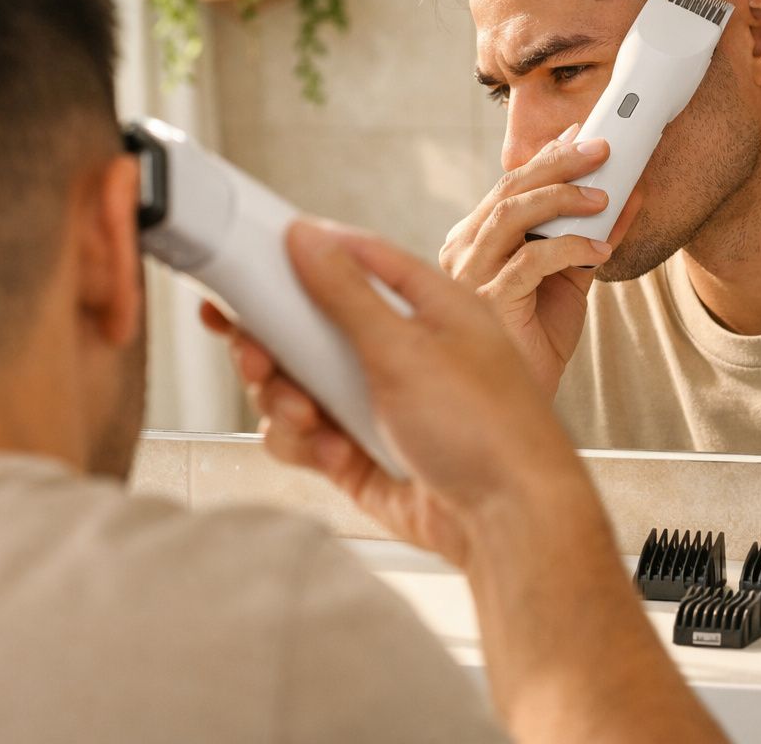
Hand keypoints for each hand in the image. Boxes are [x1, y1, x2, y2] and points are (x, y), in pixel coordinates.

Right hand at [202, 220, 596, 568]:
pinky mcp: (363, 453)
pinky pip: (307, 437)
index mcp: (429, 309)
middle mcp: (404, 352)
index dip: (304, 255)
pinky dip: (306, 444)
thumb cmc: (484, 429)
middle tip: (255, 355)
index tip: (251, 256)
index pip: (357, 262)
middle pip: (313, 327)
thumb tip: (307, 236)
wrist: (509, 523)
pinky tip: (333, 453)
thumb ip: (346, 293)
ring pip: (299, 384)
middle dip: (274, 343)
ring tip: (306, 416)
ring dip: (286, 399)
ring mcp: (380, 404)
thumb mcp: (406, 348)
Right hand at [439, 124, 640, 393]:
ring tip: (604, 196)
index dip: (550, 156)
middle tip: (603, 148)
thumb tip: (626, 194)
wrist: (527, 398)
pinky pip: (529, 260)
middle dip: (560, 162)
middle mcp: (463, 250)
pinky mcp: (486, 301)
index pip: (512, 185)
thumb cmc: (540, 337)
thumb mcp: (569, 276)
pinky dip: (569, 248)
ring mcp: (469, 275)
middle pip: (510, 188)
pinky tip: (599, 250)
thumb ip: (587, 235)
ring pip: (512, 213)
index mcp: (475, 239)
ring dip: (563, 197)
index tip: (585, 135)